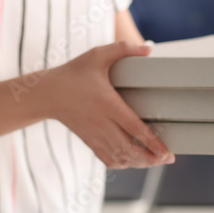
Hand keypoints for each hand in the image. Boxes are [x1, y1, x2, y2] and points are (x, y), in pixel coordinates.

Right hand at [43, 41, 173, 168]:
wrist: (45, 94)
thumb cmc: (73, 72)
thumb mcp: (97, 55)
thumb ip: (124, 48)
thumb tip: (149, 49)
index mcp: (107, 103)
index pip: (133, 128)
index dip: (152, 142)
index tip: (166, 152)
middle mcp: (101, 123)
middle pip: (129, 149)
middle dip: (150, 158)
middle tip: (168, 158)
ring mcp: (94, 135)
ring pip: (120, 157)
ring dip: (139, 163)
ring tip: (155, 161)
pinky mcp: (89, 141)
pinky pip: (107, 159)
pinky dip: (122, 163)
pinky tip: (133, 161)